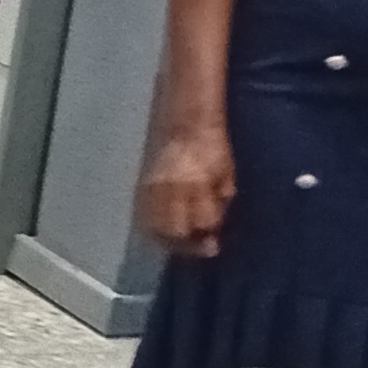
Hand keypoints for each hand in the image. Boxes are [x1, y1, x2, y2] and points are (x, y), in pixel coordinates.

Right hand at [138, 126, 234, 257]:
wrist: (184, 122)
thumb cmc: (212, 147)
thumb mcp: (226, 174)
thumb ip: (220, 202)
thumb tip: (214, 230)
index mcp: (199, 184)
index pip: (202, 223)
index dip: (208, 237)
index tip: (212, 244)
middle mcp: (173, 189)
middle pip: (175, 230)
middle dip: (187, 244)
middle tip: (195, 246)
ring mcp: (154, 188)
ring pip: (156, 226)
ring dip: (168, 239)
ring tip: (179, 241)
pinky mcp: (142, 186)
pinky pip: (144, 216)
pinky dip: (153, 228)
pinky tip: (163, 230)